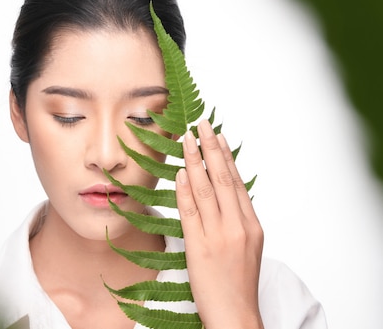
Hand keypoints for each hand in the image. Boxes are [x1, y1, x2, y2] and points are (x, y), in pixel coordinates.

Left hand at [175, 119, 263, 328]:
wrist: (235, 315)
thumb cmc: (238, 283)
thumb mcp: (247, 247)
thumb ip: (237, 220)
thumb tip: (224, 195)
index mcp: (252, 224)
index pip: (237, 182)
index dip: (226, 156)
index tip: (218, 135)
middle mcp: (238, 225)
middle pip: (223, 178)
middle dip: (211, 147)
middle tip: (202, 123)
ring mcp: (220, 235)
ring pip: (206, 189)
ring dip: (195, 160)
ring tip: (186, 138)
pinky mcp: (200, 247)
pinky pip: (191, 211)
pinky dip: (185, 188)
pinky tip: (181, 171)